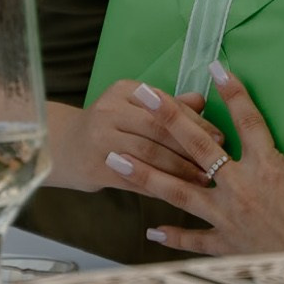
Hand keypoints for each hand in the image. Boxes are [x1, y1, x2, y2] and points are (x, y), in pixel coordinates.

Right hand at [47, 80, 226, 195]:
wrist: (62, 147)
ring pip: (149, 155)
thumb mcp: (133, 108)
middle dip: (191, 147)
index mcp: (123, 90)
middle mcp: (109, 110)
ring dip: (180, 170)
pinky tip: (179, 193)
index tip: (220, 138)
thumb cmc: (109, 126)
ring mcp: (100, 139)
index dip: (195, 123)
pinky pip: (135, 178)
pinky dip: (160, 186)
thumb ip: (167, 106)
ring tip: (203, 180)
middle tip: (218, 162)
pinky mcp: (96, 167)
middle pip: (159, 130)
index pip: (166, 106)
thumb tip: (201, 101)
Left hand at [112, 62, 283, 259]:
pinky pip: (193, 241)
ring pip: (177, 190)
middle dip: (167, 117)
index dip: (232, 92)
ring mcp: (227, 219)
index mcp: (271, 168)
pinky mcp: (226, 247)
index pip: (248, 120)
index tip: (214, 67)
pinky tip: (149, 232)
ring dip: (144, 173)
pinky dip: (172, 237)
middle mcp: (241, 189)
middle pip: (197, 145)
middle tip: (142, 96)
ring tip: (114, 159)